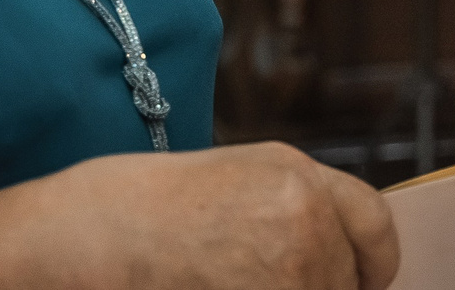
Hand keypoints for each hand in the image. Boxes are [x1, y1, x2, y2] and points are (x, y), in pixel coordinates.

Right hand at [0, 142, 400, 289]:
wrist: (79, 236)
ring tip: (222, 284)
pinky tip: (206, 288)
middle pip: (346, 283)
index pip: (376, 229)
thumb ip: (289, 211)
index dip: (368, 266)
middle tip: (257, 283)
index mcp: (297, 176)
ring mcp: (286, 268)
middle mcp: (303, 216)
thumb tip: (333, 258)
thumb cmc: (136, 212)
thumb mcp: (227, 184)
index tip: (357, 282)